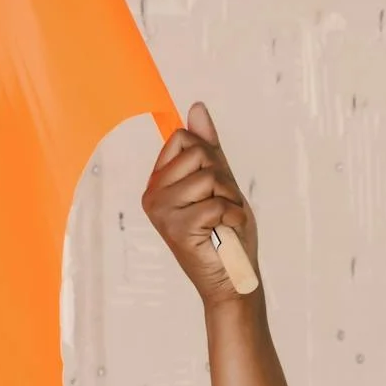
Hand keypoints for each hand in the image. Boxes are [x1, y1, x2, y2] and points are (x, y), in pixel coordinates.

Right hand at [142, 103, 260, 306]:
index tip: (213, 188)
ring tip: (221, 222)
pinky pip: (217, 202)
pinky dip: (232, 216)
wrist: (233, 279)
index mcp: (158, 182)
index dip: (210, 158)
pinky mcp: (177, 227)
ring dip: (229, 199)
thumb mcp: (221, 182)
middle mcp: (152, 195)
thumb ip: (208, 147)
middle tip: (220, 209)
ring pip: (208, 176)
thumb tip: (196, 107)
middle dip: (222, 179)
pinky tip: (224, 233)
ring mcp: (161, 211)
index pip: (183, 138)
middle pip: (197, 152)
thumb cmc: (227, 233)